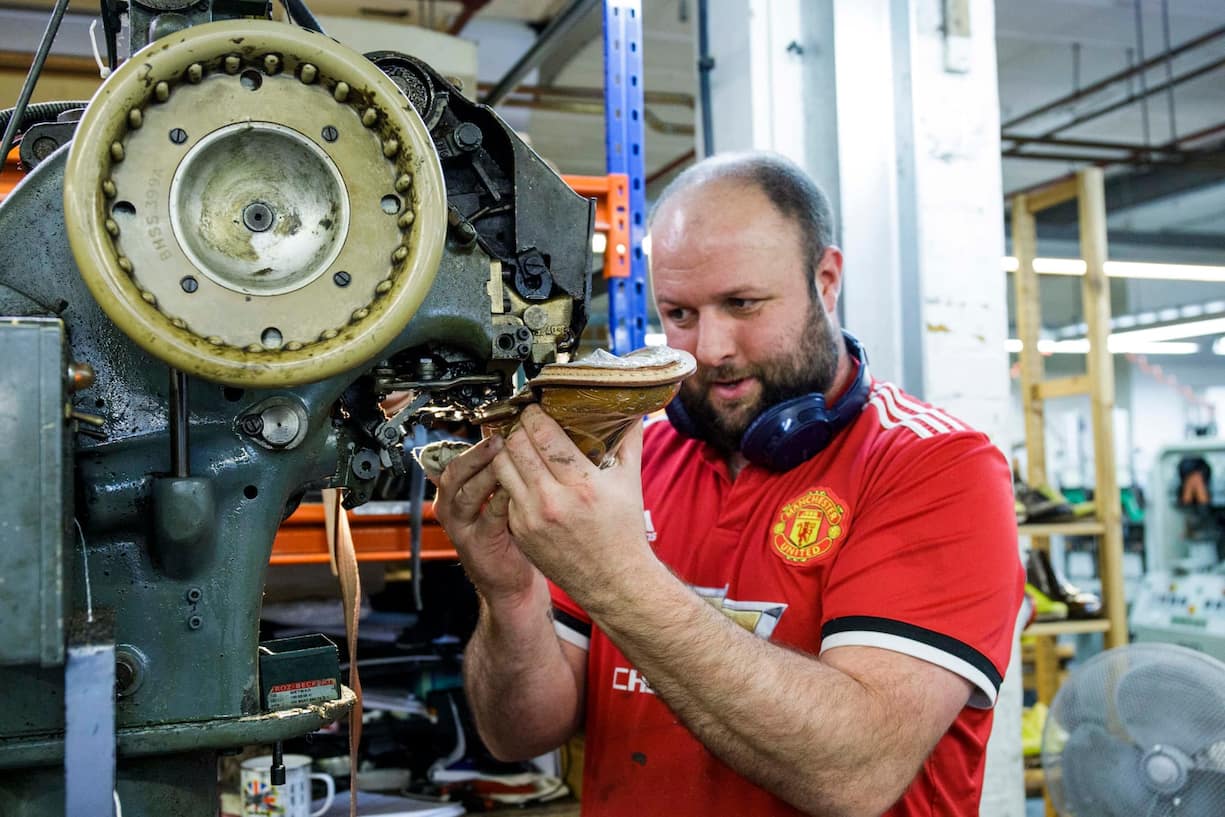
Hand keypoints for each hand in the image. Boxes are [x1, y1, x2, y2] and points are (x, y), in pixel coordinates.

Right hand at [431, 435, 539, 604]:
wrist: (508, 579)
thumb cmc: (506, 532)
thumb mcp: (494, 497)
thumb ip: (495, 471)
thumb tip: (507, 434)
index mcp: (452, 491)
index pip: (453, 458)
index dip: (472, 442)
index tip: (494, 425)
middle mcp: (450, 507)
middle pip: (454, 473)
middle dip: (476, 455)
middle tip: (498, 440)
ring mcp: (460, 526)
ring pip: (466, 494)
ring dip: (486, 474)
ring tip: (505, 460)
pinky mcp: (477, 543)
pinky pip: (487, 517)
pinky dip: (501, 500)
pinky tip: (515, 489)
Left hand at [490, 405, 653, 607]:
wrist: (613, 581)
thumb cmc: (623, 531)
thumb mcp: (630, 482)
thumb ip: (628, 441)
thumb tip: (633, 410)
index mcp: (583, 485)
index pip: (543, 435)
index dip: (534, 415)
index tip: (535, 408)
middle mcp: (552, 501)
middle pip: (516, 446)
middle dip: (518, 428)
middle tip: (524, 422)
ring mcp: (531, 518)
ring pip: (501, 467)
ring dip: (507, 451)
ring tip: (517, 443)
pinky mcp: (519, 531)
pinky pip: (504, 492)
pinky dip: (509, 479)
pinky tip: (520, 473)